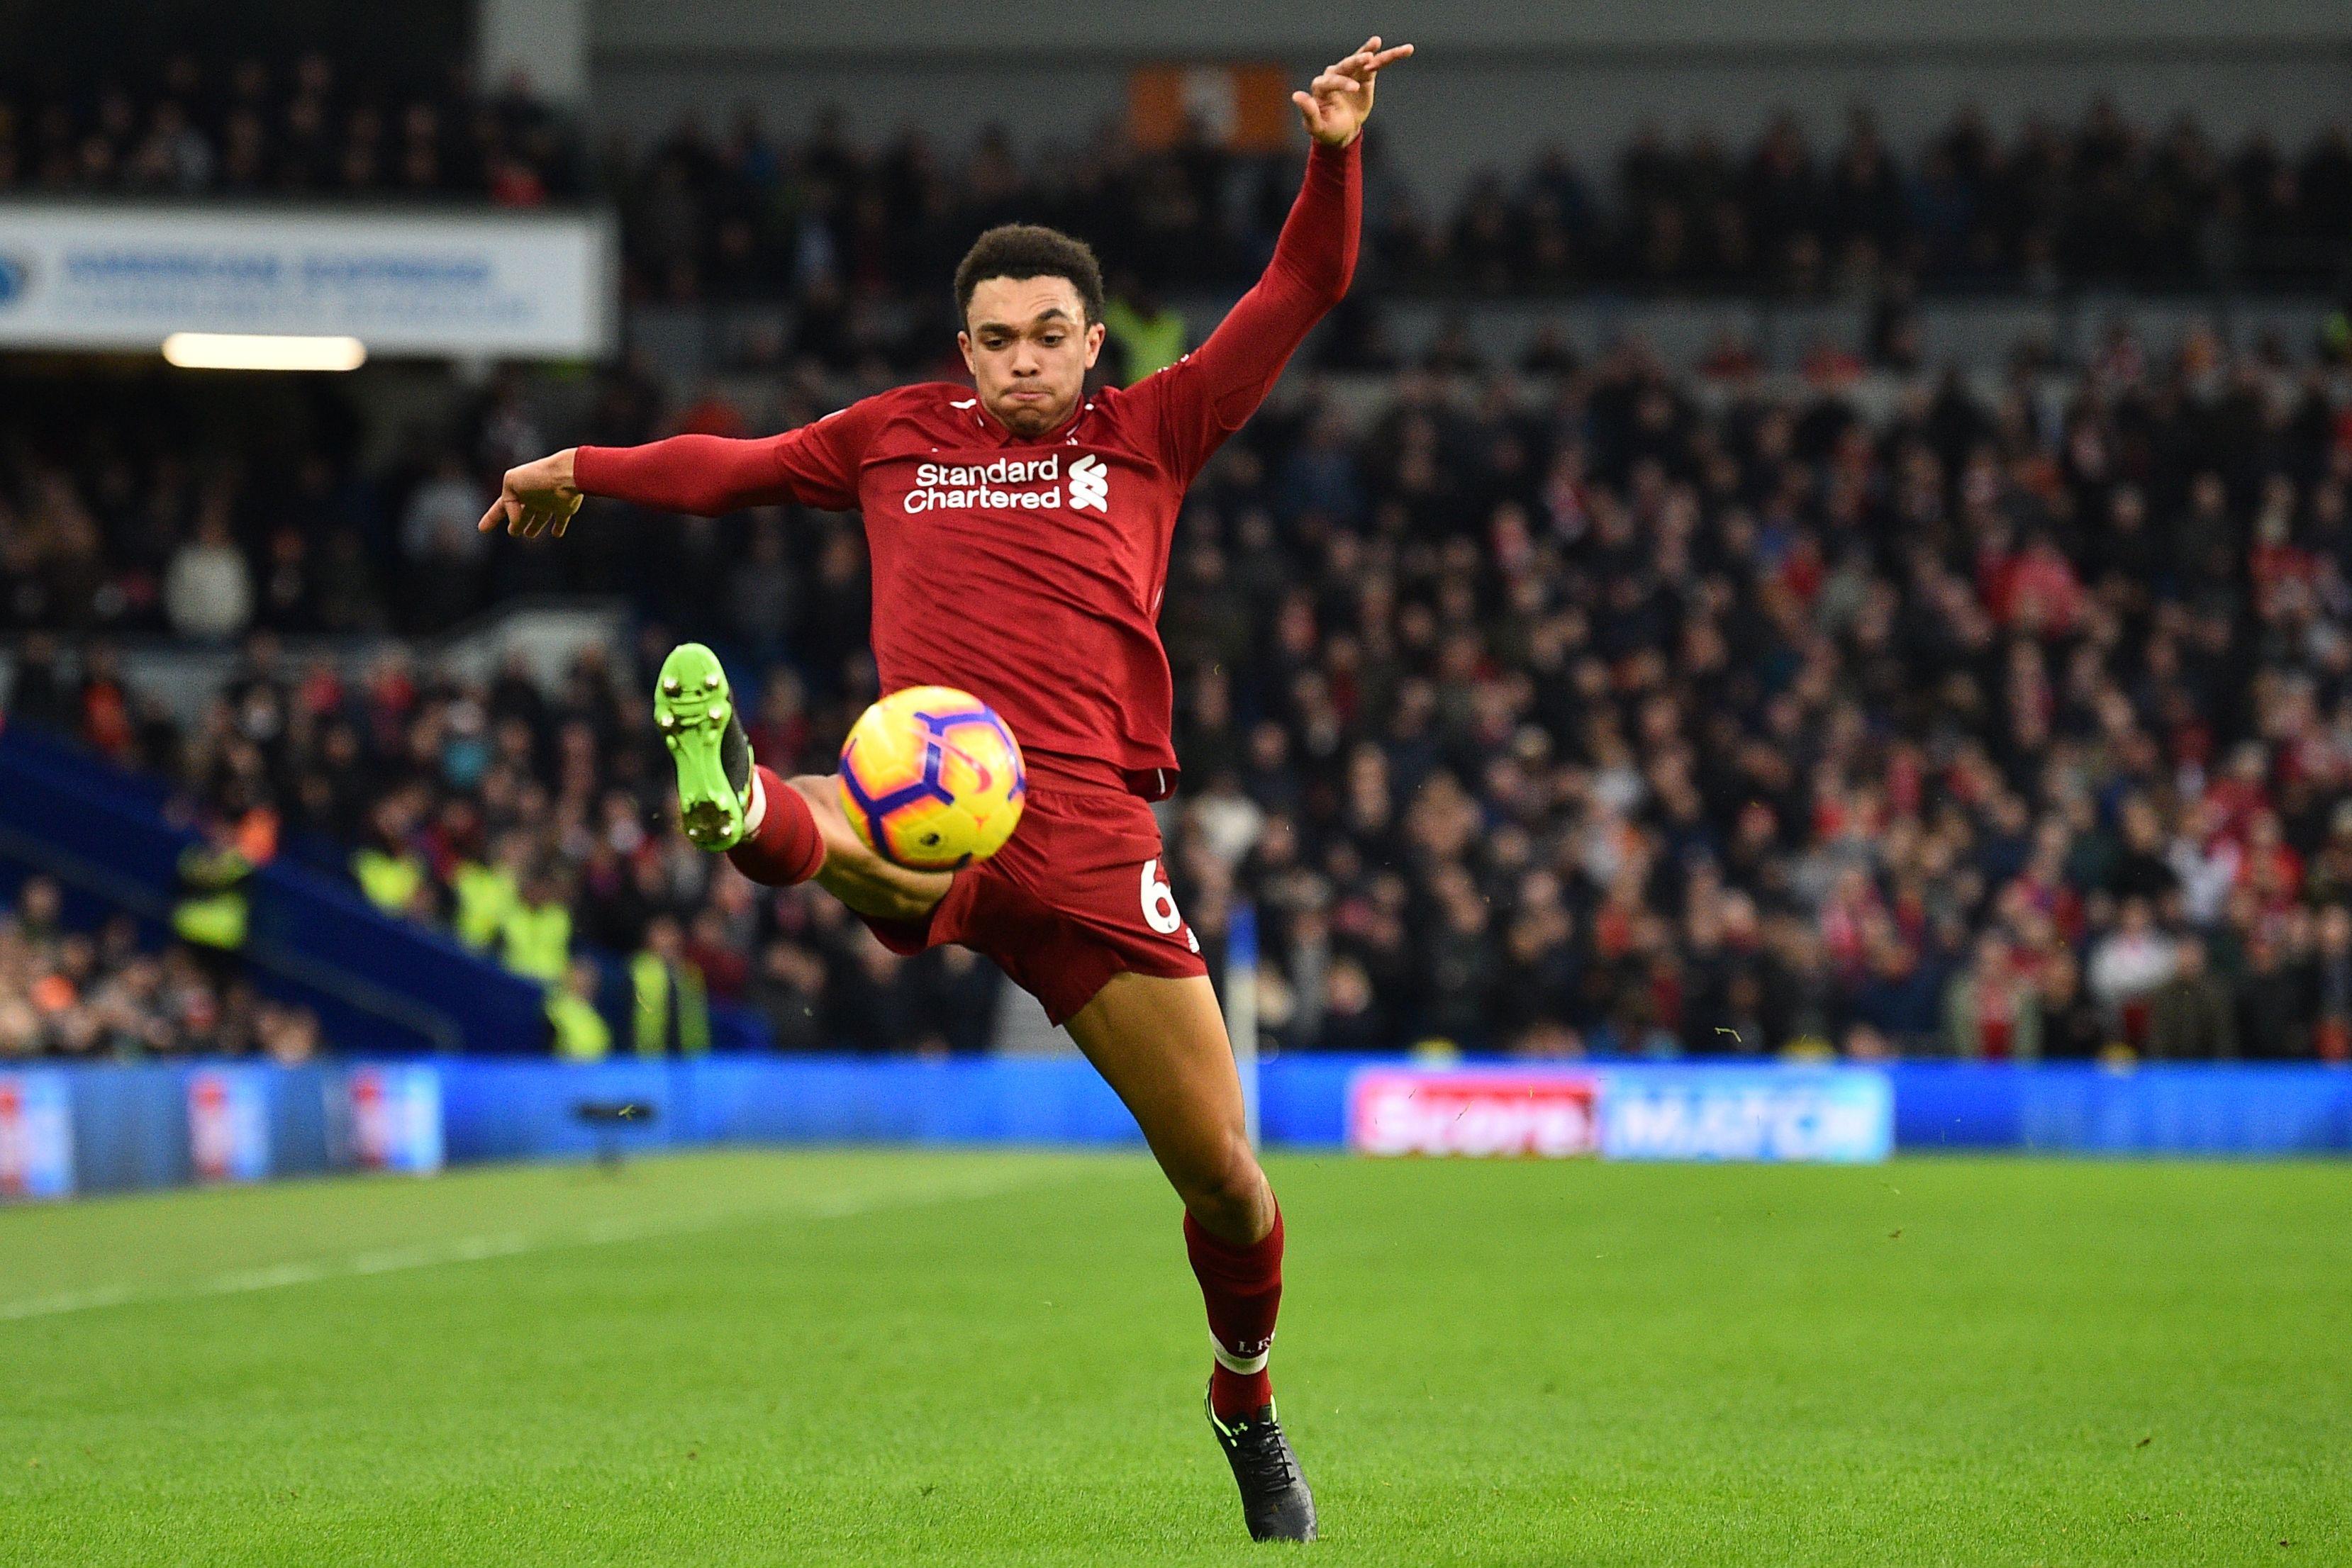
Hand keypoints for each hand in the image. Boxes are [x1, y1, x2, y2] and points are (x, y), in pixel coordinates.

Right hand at [478, 449, 583, 537]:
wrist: (565, 475)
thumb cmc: (537, 476)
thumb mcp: (511, 482)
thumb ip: (508, 502)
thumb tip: (517, 522)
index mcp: (518, 490)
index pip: (501, 506)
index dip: (491, 518)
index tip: (482, 529)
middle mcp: (533, 497)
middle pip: (521, 514)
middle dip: (516, 523)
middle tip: (513, 532)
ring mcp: (549, 503)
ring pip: (539, 518)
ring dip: (533, 527)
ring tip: (528, 534)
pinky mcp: (564, 509)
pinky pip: (560, 521)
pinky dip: (558, 528)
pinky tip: (556, 534)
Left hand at [1293, 35, 1412, 147]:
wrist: (1342, 132)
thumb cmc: (1326, 130)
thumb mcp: (1316, 125)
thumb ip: (1308, 111)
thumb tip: (1296, 95)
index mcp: (1321, 87)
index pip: (1332, 81)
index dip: (1343, 83)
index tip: (1355, 89)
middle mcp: (1335, 75)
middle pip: (1346, 65)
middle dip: (1355, 61)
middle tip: (1367, 59)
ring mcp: (1351, 73)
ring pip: (1362, 61)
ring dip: (1371, 52)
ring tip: (1377, 42)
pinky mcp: (1365, 75)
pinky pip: (1378, 64)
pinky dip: (1389, 57)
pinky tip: (1404, 50)